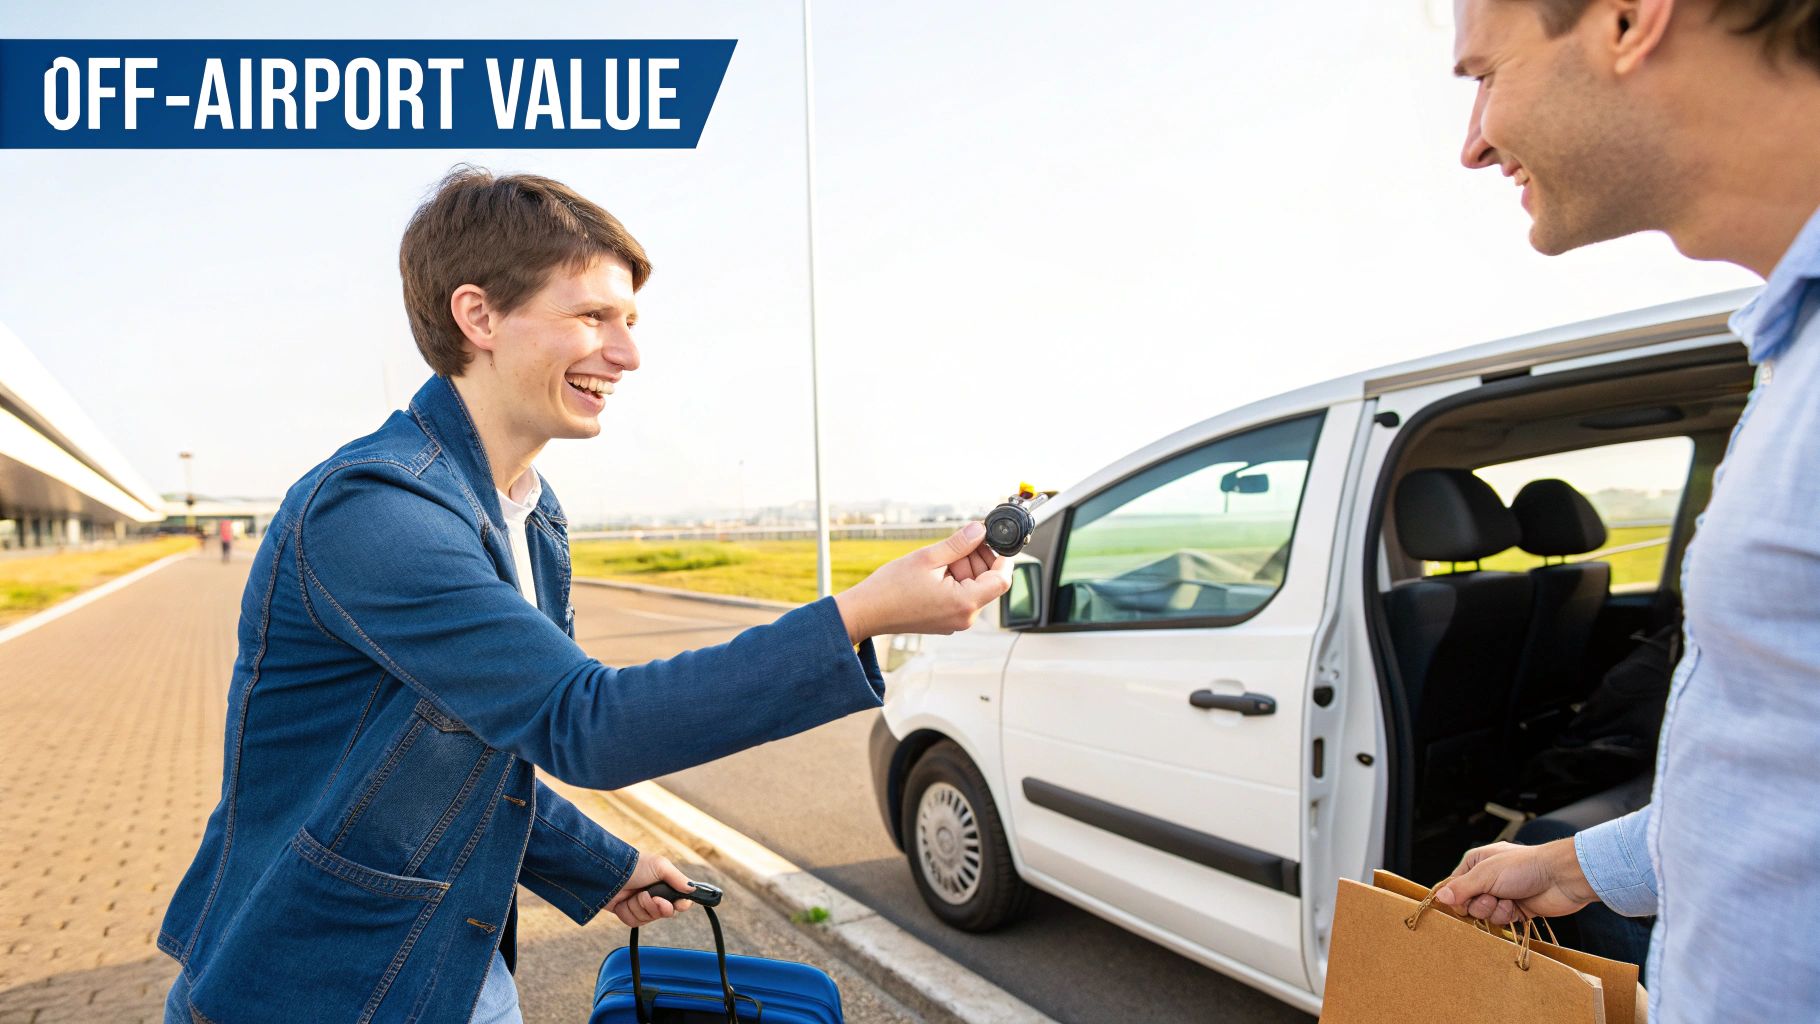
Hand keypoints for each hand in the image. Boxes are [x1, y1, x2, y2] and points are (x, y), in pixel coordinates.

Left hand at [605, 850, 695, 926]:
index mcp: (665, 884)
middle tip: (650, 897)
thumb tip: (693, 889)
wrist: (607, 874)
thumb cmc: (635, 866)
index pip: (681, 901)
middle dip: (658, 907)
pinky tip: (624, 902)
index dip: (681, 905)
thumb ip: (678, 879)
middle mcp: (655, 895)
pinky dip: (629, 912)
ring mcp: (641, 905)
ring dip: (641, 907)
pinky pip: (635, 922)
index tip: (679, 904)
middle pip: (666, 913)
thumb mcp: (660, 866)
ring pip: (650, 919)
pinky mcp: (628, 913)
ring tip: (634, 895)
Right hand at [833, 523, 1012, 642]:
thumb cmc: (891, 588)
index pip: (1002, 580)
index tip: (995, 540)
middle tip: (961, 542)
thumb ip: (959, 544)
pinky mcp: (946, 620)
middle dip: (978, 559)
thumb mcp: (927, 557)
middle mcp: (964, 617)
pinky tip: (936, 571)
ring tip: (940, 558)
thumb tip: (980, 530)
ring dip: (965, 569)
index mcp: (964, 603)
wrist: (866, 612)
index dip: (1003, 557)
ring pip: (974, 588)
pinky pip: (961, 596)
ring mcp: (955, 621)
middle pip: (988, 583)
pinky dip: (955, 580)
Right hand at [1435, 838, 1599, 925]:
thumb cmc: (1525, 866)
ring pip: (1483, 913)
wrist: (1561, 878)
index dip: (1455, 896)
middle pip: (1467, 902)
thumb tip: (1439, 897)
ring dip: (1494, 910)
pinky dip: (1506, 916)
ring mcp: (1501, 894)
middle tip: (1491, 897)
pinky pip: (1499, 920)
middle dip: (1479, 904)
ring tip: (1508, 900)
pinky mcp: (1514, 909)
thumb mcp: (1486, 874)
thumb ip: (1461, 888)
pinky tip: (1516, 907)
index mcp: (1476, 863)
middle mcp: (1486, 879)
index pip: (1453, 885)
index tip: (1460, 902)